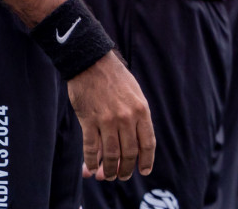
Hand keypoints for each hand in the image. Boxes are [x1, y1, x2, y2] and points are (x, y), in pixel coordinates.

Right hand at [66, 51, 155, 181]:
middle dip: (126, 169)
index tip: (143, 171)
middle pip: (129, 153)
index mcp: (141, 110)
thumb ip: (135, 119)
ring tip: (107, 176)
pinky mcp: (89, 120)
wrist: (91, 61)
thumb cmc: (114, 78)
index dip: (146, 161)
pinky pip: (91, 148)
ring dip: (109, 170)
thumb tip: (129, 144)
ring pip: (111, 154)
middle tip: (122, 177)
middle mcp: (127, 117)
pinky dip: (90, 161)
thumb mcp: (133, 94)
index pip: (147, 143)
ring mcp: (108, 119)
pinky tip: (91, 168)